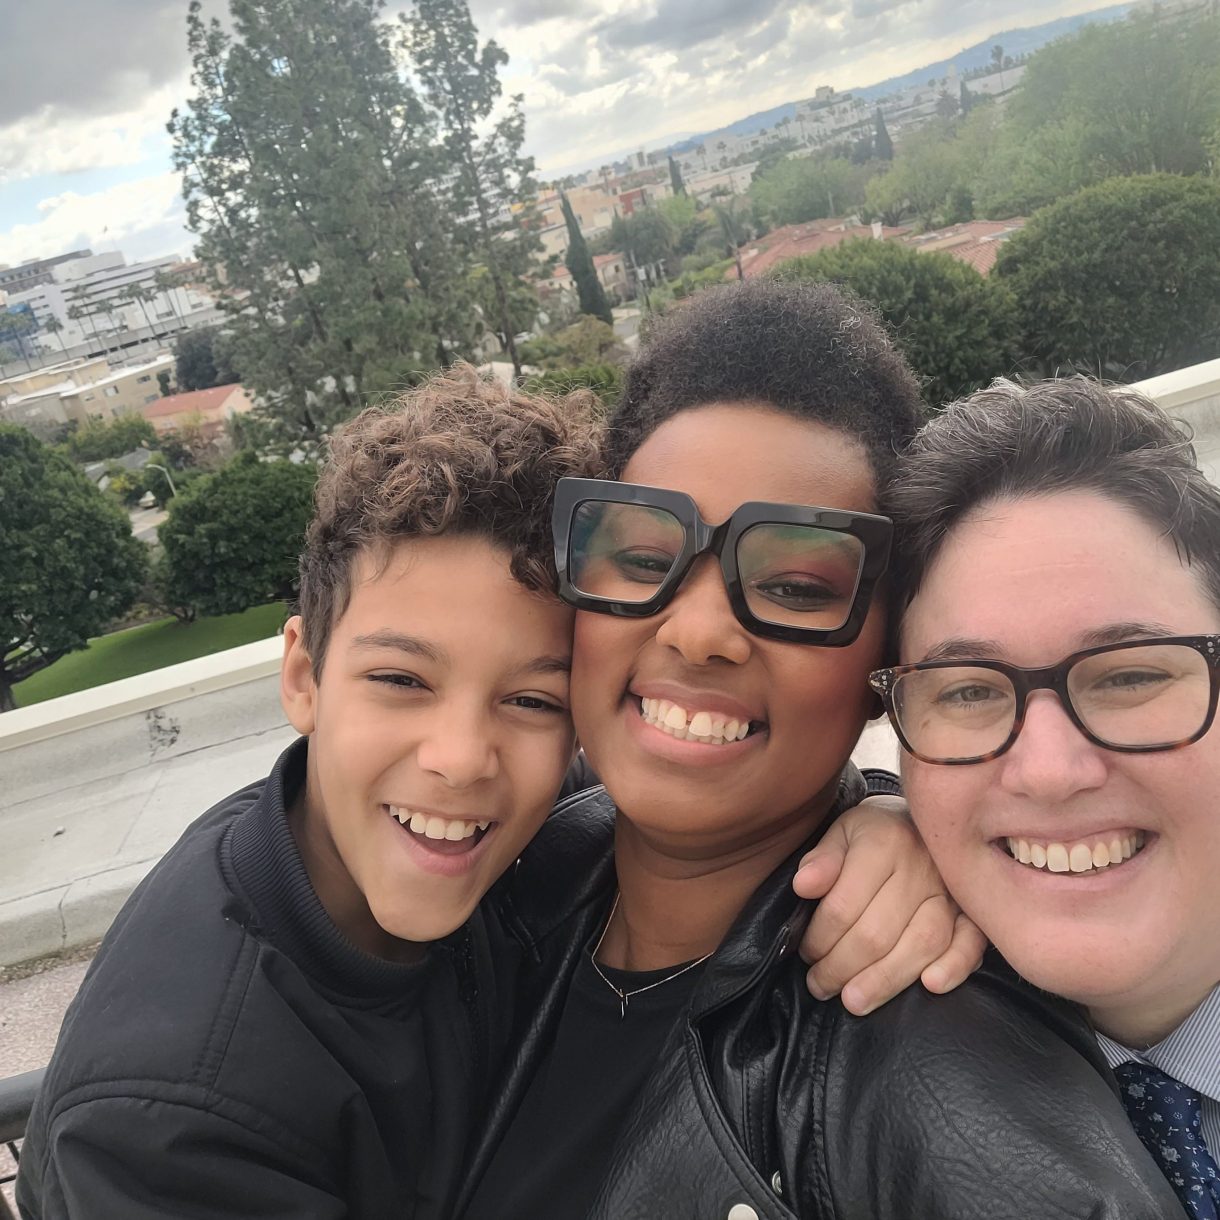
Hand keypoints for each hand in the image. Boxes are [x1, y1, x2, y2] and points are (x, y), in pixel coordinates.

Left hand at [792, 794, 987, 1014]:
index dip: (819, 937)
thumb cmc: (877, 832)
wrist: (930, 820)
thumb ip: (822, 859)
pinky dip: (953, 967)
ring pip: (920, 944)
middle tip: (821, 985)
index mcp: (883, 843)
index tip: (806, 954)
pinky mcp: (975, 910)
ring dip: (885, 980)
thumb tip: (803, 886)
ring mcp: (951, 890)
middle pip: (877, 932)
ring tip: (854, 1001)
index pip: (844, 905)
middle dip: (841, 967)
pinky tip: (929, 985)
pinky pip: (971, 942)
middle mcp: (921, 866)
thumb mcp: (842, 832)